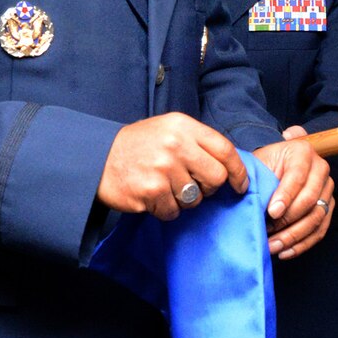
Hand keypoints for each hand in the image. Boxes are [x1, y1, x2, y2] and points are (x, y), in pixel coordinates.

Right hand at [98, 114, 246, 220]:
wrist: (97, 157)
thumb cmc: (138, 146)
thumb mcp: (168, 130)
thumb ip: (197, 143)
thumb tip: (228, 168)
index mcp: (183, 126)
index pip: (225, 150)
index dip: (238, 171)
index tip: (240, 185)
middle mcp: (175, 145)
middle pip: (216, 178)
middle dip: (209, 189)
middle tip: (193, 187)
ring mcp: (163, 168)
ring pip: (195, 199)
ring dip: (184, 200)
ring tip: (165, 188)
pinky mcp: (151, 191)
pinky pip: (174, 211)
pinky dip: (166, 210)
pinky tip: (152, 197)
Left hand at [252, 137, 332, 258]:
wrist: (276, 167)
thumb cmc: (264, 166)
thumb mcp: (257, 163)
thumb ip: (254, 174)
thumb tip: (244, 192)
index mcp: (302, 152)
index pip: (297, 176)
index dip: (285, 196)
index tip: (271, 212)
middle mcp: (320, 169)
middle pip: (310, 199)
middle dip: (288, 219)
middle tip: (268, 231)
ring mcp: (327, 189)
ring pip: (316, 217)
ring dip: (294, 236)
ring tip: (273, 246)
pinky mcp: (328, 207)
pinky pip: (320, 229)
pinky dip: (303, 244)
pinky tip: (285, 252)